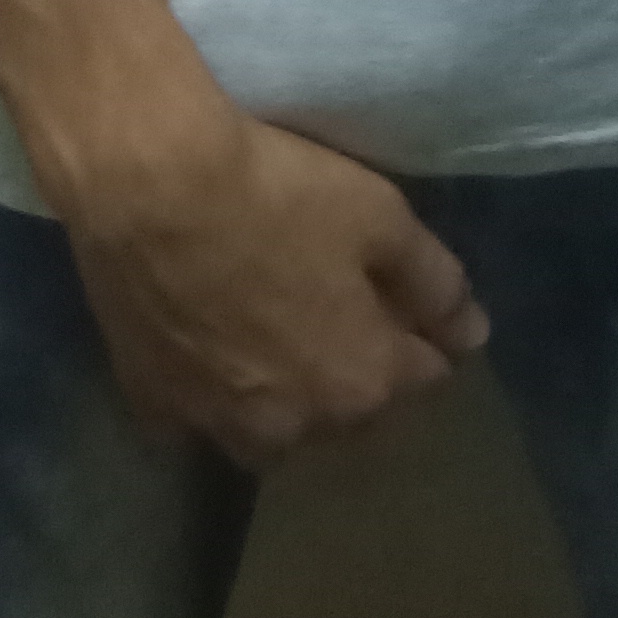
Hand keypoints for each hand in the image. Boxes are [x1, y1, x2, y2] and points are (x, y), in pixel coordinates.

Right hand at [56, 76, 489, 470]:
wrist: (147, 184)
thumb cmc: (276, 193)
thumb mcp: (382, 216)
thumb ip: (436, 284)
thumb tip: (471, 334)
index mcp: (362, 385)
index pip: (426, 378)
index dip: (424, 336)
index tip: (408, 301)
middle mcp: (296, 426)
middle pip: (351, 416)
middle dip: (360, 381)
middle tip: (343, 319)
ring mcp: (217, 424)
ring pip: (274, 434)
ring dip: (288, 405)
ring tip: (278, 350)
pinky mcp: (154, 407)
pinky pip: (198, 420)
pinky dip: (210, 398)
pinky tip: (205, 356)